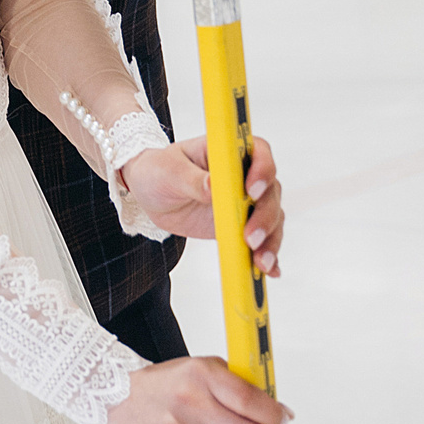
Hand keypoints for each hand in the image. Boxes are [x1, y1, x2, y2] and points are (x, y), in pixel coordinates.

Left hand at [119, 136, 281, 277]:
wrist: (151, 193)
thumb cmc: (159, 170)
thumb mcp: (169, 170)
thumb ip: (193, 179)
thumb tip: (213, 187)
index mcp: (229, 152)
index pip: (259, 152)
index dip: (262, 170)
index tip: (251, 191)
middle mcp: (245, 174)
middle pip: (270, 192)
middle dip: (265, 216)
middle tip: (250, 238)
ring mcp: (246, 201)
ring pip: (272, 218)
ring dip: (270, 240)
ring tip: (260, 262)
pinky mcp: (242, 225)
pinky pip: (262, 240)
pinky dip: (267, 255)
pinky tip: (268, 271)